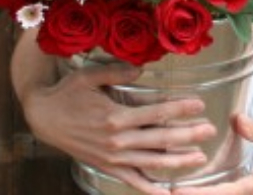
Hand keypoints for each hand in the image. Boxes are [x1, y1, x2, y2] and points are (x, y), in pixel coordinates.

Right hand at [20, 62, 216, 194]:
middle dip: (188, 135)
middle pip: (160, 139)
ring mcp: (113, 157)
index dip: (180, 108)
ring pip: (152, 162)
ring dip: (177, 161)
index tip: (200, 104)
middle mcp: (117, 141)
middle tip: (210, 130)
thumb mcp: (90, 76)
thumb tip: (142, 69)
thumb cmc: (69, 93)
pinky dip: (149, 188)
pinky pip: (132, 180)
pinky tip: (166, 193)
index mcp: (115, 117)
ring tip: (199, 158)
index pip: (157, 113)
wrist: (43, 117)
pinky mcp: (107, 167)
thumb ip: (117, 73)